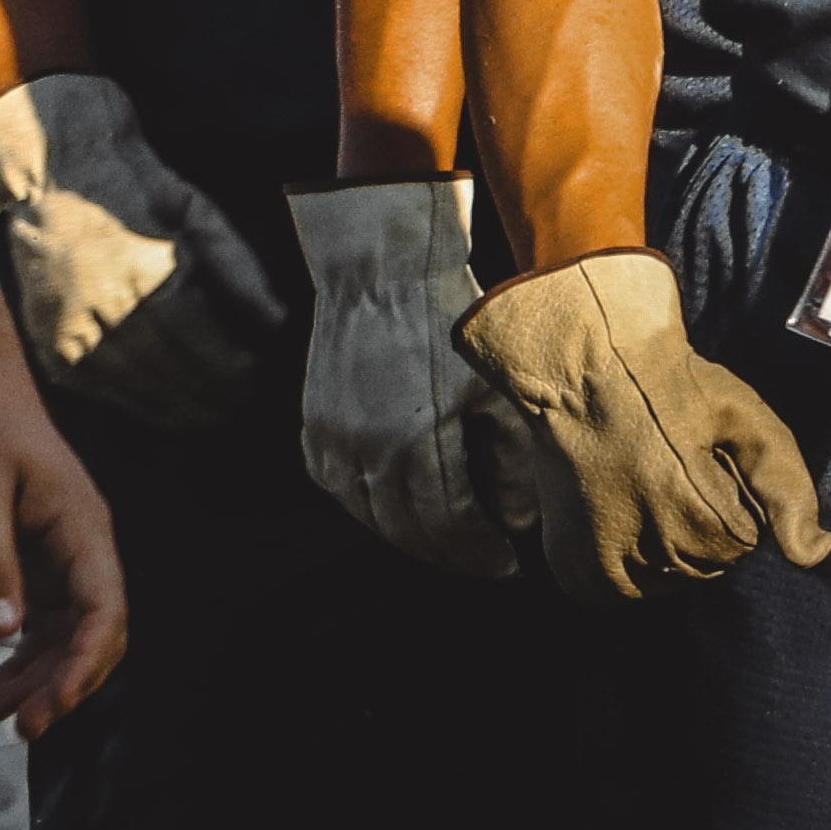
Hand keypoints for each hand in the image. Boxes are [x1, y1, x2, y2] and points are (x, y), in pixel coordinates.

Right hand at [0, 72, 293, 429]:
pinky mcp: (48, 340)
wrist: (58, 171)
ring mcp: (68, 325)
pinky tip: (162, 408)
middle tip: (239, 404)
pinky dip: (133, 404)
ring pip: (132, 386)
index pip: (196, 338)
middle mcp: (100, 302)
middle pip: (166, 369)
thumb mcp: (196, 212)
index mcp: (142, 268)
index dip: (229, 366)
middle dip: (208, 394)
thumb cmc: (138, 191)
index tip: (256, 377)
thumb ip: (238, 267)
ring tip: (208, 414)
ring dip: (175, 408)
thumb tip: (278, 322)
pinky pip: (96, 388)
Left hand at [0, 349, 125, 737]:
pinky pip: (44, 619)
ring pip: (68, 634)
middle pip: (93, 634)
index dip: (83, 665)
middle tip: (21, 728)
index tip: (50, 707)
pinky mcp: (38, 557)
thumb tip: (2, 633)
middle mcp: (83, 546)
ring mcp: (63, 554)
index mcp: (82, 527)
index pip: (104, 611)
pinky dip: (25, 653)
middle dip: (63, 685)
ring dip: (41, 678)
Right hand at [287, 177, 529, 575]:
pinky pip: (334, 484)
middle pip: (409, 533)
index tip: (507, 562)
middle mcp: (369, 450)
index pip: (452, 530)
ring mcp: (335, 437)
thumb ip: (512, 461)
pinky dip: (363, 503)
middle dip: (450, 556)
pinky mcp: (314, 421)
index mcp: (419, 443)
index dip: (482, 555)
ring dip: (406, 537)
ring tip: (441, 539)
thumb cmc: (450, 320)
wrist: (382, 267)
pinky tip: (391, 502)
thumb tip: (515, 520)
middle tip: (480, 562)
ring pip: (367, 515)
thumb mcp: (496, 387)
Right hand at [456, 249, 830, 599]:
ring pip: (667, 582)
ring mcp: (600, 568)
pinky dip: (630, 563)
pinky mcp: (571, 570)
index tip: (702, 458)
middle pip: (704, 567)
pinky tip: (622, 513)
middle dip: (700, 525)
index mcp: (693, 520)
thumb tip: (815, 555)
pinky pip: (624, 591)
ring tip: (641, 485)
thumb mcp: (744, 417)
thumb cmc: (667, 382)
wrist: (577, 361)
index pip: (743, 545)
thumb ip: (787, 488)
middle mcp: (644, 555)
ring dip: (665, 546)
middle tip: (669, 467)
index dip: (730, 498)